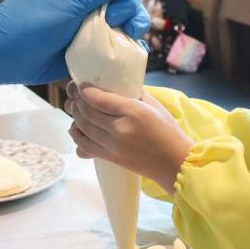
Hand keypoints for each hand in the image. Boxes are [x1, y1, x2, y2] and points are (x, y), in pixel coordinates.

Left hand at [0, 0, 148, 86]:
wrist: (7, 56)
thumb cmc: (32, 19)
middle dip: (129, 3)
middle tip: (111, 18)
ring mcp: (92, 16)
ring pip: (128, 15)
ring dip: (132, 23)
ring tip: (123, 34)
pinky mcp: (93, 41)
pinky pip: (119, 38)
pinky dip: (126, 42)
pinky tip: (125, 48)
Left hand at [66, 81, 192, 193]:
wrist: (174, 163)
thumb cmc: (168, 132)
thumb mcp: (155, 106)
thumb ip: (135, 94)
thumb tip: (117, 85)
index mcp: (133, 111)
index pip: (98, 98)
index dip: (84, 91)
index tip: (82, 85)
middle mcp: (120, 128)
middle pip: (86, 112)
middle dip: (77, 101)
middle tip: (76, 95)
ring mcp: (113, 145)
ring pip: (82, 128)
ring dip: (75, 116)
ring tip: (76, 109)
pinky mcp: (110, 158)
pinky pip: (84, 146)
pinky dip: (77, 136)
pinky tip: (76, 129)